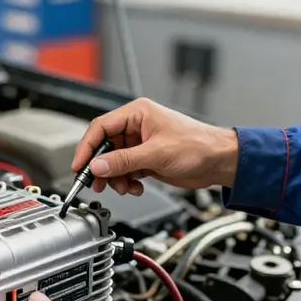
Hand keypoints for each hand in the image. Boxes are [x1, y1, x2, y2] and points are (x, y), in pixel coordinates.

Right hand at [72, 98, 238, 195]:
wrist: (220, 162)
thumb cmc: (198, 146)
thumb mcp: (156, 154)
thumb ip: (124, 161)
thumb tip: (98, 166)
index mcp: (137, 114)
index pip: (100, 127)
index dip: (87, 147)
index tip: (80, 166)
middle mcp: (136, 127)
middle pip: (105, 146)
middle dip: (101, 167)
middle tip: (97, 183)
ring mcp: (140, 144)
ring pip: (114, 162)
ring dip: (115, 177)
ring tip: (124, 187)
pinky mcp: (146, 159)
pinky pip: (125, 170)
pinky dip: (126, 181)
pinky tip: (136, 187)